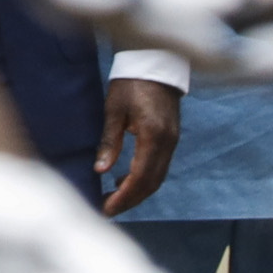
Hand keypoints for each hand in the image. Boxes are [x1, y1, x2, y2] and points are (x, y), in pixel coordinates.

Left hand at [95, 76, 180, 215]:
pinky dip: (143, 178)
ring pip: (157, 177)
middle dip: (130, 200)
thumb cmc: (130, 83)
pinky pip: (158, 166)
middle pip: (151, 183)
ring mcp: (172, 141)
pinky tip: (123, 180)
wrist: (155, 62)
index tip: (106, 209)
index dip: (124, 197)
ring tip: (112, 199)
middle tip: (107, 210)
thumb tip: (99, 170)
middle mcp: (167, 143)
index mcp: (153, 136)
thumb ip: (109, 141)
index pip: (139, 177)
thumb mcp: (114, 110)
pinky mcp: (170, 138)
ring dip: (136, 192)